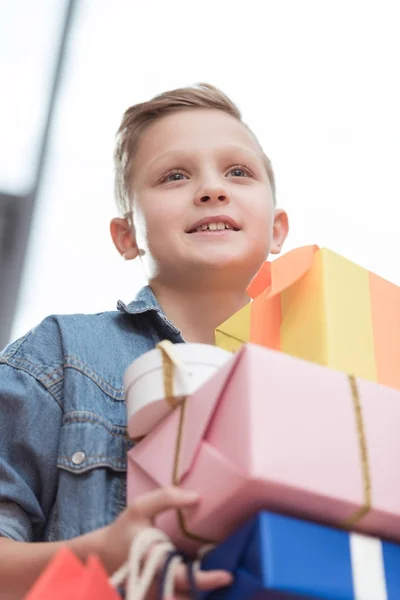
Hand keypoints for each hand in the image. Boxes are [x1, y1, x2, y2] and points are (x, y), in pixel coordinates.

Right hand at [97, 486, 232, 597]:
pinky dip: (192, 596)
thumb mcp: (140, 507)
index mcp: (153, 563)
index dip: (206, 580)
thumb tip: (197, 497)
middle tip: (229, 578)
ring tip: (220, 581)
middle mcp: (156, 585)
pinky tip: (204, 584)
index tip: (227, 576)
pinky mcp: (156, 599)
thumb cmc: (124, 530)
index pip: (184, 579)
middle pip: (188, 599)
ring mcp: (155, 596)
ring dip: (201, 595)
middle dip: (210, 592)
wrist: (102, 554)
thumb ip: (166, 498)